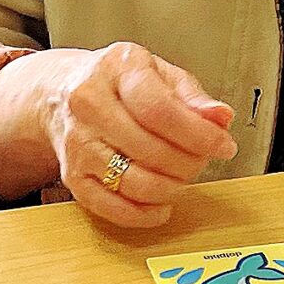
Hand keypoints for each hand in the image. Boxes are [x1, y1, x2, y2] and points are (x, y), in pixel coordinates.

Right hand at [0, 43, 237, 229]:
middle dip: (188, 164)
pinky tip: (161, 204)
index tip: (223, 146)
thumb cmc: (118, 84)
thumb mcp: (160, 74)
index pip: (160, 110)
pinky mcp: (72, 176)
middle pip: (150, 149)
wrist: (60, 94)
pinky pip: (111, 206)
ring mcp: (77, 143)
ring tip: (182, 178)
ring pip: (133, 182)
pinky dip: (143, 214)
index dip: (199, 135)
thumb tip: (220, 118)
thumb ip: (193, 97)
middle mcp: (88, 104)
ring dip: (170, 189)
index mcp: (116, 69)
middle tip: (202, 161)